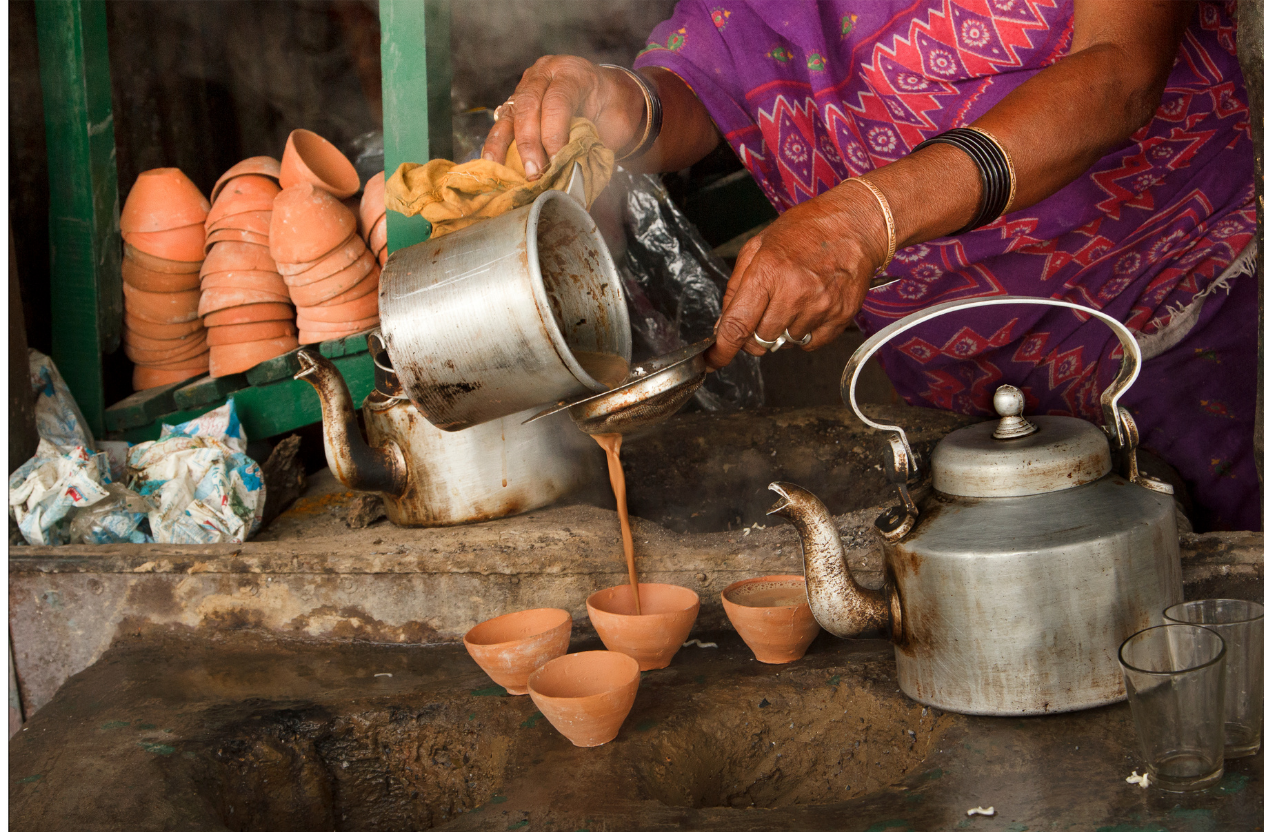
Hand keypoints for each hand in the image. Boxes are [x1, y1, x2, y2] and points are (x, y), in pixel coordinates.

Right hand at [482, 56, 644, 178]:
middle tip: (534, 173)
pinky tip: (493, 163)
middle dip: (529, 142)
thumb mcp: (613, 121)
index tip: (555, 162)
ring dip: (504, 145)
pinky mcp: (517, 100)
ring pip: (510, 113)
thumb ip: (592, 141)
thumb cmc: (613, 109)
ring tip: (502, 171)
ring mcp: (528, 84)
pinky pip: (503, 122)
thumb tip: (570, 171)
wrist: (611, 94)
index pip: (557, 101)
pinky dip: (497, 143)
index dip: (554, 134)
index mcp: (573, 72)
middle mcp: (546, 72)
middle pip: (528, 105)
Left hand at [707, 181, 888, 368]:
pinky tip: (810, 307)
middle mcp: (794, 292)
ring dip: (783, 330)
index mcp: (767, 272)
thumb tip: (723, 326)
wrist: (853, 226)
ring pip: (785, 343)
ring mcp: (819, 306)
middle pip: (760, 340)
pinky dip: (805, 333)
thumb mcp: (758, 246)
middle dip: (755, 333)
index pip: (737, 324)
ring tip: (794, 300)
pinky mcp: (840, 316)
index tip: (715, 360)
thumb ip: (735, 288)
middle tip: (765, 310)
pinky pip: (810, 343)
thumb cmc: (804, 231)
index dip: (722, 349)